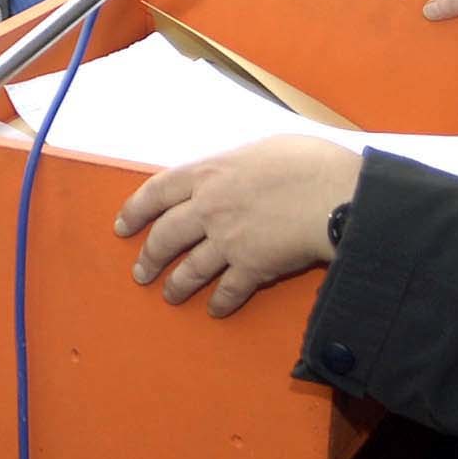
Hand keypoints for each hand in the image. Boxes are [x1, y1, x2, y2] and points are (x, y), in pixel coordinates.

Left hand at [116, 136, 362, 315]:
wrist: (336, 197)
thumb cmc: (308, 162)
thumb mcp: (263, 148)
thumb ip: (239, 165)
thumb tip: (239, 173)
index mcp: (208, 173)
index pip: (157, 191)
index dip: (134, 210)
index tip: (122, 226)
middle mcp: (209, 208)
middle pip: (165, 236)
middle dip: (150, 257)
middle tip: (141, 272)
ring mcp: (227, 241)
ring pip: (190, 269)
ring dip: (177, 285)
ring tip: (169, 296)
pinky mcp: (251, 268)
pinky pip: (229, 291)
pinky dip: (220, 302)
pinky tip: (215, 310)